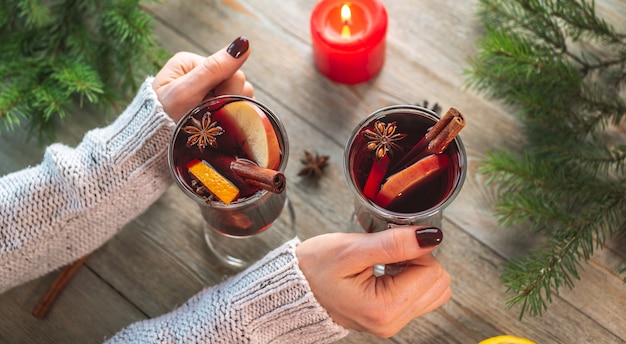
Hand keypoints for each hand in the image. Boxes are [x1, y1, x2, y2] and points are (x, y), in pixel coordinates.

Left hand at [153, 36, 254, 121]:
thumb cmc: (161, 120)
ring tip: (211, 123)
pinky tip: (218, 127)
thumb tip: (243, 43)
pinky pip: (236, 110)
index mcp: (191, 63)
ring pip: (239, 97)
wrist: (149, 148)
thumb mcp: (185, 93)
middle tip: (209, 115)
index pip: (230, 71)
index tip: (212, 106)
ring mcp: (207, 92)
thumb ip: (214, 69)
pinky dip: (231, 119)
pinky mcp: (211, 109)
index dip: (228, 91)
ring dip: (231, 112)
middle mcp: (200, 74)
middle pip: (237, 84)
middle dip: (228, 102)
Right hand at [296, 226, 450, 337]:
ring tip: (386, 261)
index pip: (432, 272)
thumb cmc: (313, 268)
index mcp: (383, 309)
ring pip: (434, 290)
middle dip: (418, 260)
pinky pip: (421, 296)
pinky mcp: (391, 318)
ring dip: (417, 270)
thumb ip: (393, 243)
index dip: (415, 249)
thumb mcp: (350, 249)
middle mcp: (392, 323)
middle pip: (438, 283)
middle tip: (387, 252)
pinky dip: (411, 279)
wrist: (294, 286)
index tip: (391, 243)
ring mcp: (392, 324)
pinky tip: (387, 270)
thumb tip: (431, 237)